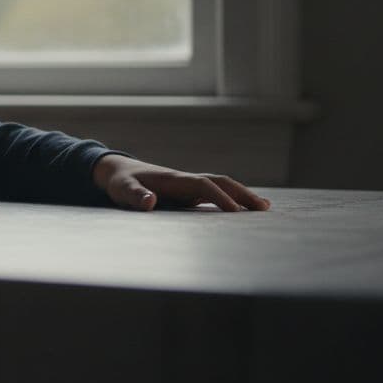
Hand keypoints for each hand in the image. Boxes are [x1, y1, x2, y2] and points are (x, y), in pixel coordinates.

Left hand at [92, 155, 270, 211]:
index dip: (219, 196)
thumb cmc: (120, 182)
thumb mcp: (122, 189)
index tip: (235, 211)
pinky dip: (230, 199)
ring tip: (263, 208)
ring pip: (220, 186)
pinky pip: (214, 194)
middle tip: (264, 208)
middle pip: (219, 182)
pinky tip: (242, 211)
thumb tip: (149, 203)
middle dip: (241, 193)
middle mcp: (185, 180)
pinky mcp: (187, 192)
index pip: (202, 185)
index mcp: (173, 179)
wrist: (118, 171)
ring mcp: (188, 185)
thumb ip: (134, 196)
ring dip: (240, 195)